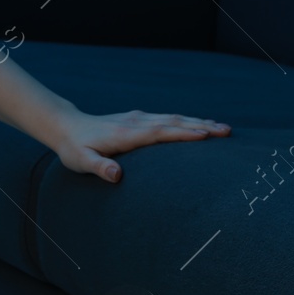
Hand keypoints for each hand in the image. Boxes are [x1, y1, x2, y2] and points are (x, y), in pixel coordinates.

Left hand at [49, 107, 230, 182]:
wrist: (66, 127)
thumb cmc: (74, 149)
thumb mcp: (81, 162)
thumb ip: (99, 168)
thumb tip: (116, 176)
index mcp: (125, 134)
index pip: (159, 132)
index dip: (182, 134)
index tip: (206, 135)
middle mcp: (135, 122)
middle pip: (173, 122)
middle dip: (201, 126)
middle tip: (227, 132)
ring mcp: (138, 118)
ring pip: (173, 118)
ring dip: (198, 122)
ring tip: (223, 128)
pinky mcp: (138, 119)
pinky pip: (168, 119)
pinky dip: (187, 122)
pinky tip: (200, 125)